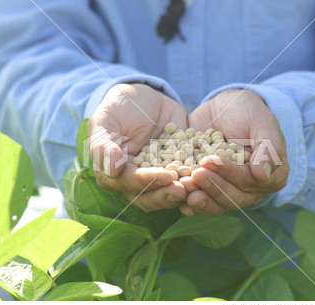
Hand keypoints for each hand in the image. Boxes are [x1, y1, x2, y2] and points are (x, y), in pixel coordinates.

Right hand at [88, 83, 187, 211]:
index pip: (130, 184)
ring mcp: (158, 178)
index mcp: (114, 174)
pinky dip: (197, 186)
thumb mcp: (107, 119)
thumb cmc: (120, 107)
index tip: (165, 176)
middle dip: (167, 195)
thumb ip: (103, 144)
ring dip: (184, 193)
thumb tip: (111, 169)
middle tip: (184, 188)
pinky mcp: (178, 172)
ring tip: (198, 185)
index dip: (148, 182)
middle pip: (150, 197)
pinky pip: (187, 182)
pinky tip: (211, 183)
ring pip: (169, 194)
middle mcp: (136, 182)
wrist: (146, 98)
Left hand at [180, 89, 288, 215]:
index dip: (233, 174)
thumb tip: (263, 175)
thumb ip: (268, 146)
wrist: (222, 110)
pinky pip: (203, 202)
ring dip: (202, 198)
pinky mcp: (211, 190)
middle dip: (214, 186)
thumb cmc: (247, 111)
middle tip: (196, 174)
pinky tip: (179, 202)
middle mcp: (253, 188)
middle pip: (235, 197)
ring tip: (185, 188)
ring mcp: (231, 191)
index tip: (213, 161)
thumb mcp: (260, 120)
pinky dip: (191, 204)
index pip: (253, 181)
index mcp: (273, 173)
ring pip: (218, 204)